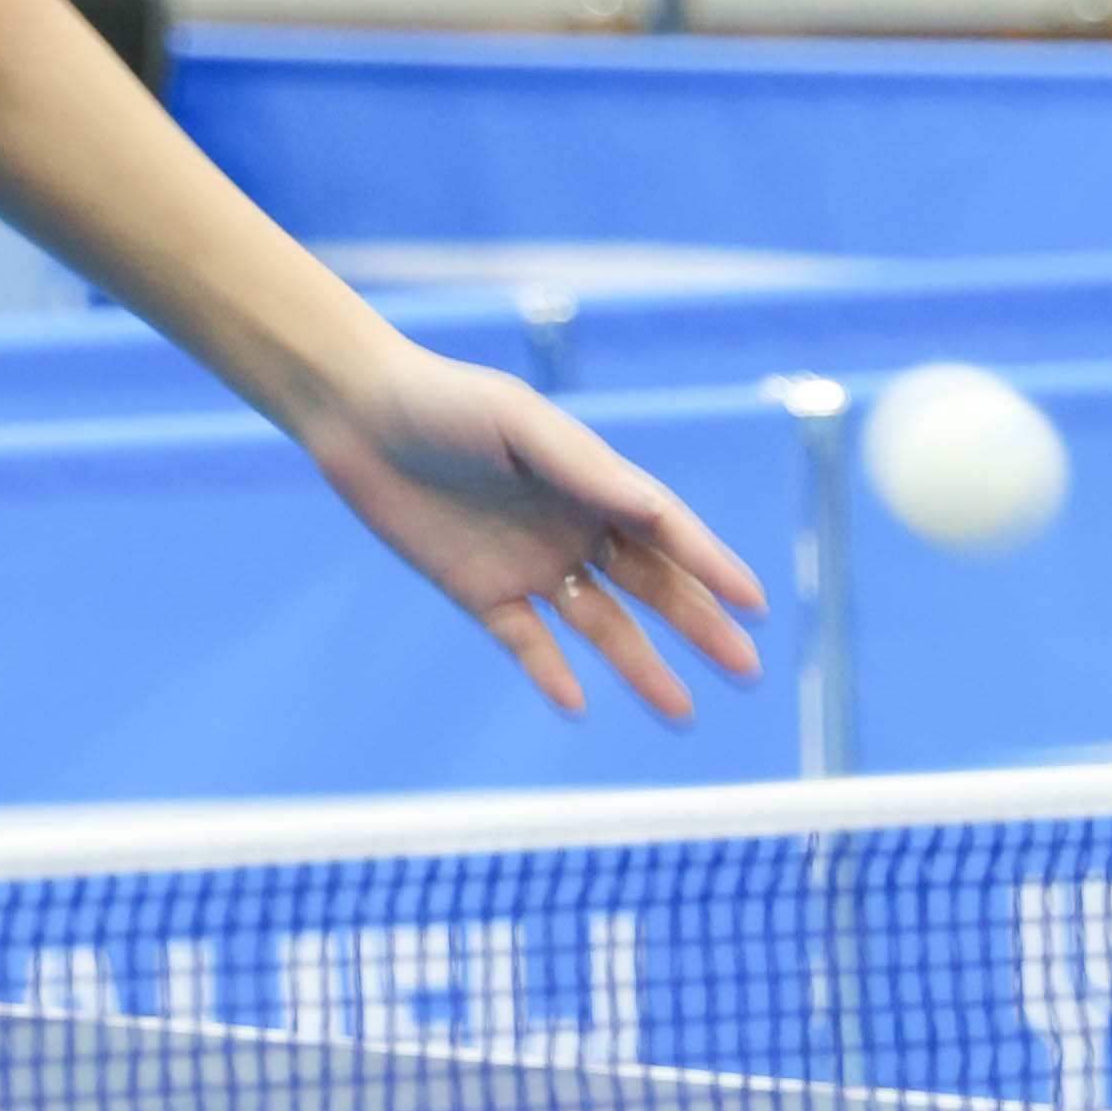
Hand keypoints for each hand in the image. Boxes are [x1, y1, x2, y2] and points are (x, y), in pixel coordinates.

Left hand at [290, 346, 767, 722]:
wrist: (357, 413)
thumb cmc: (445, 401)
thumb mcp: (521, 423)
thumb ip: (588, 468)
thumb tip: (657, 511)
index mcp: (591, 480)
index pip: (666, 531)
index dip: (710, 566)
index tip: (754, 604)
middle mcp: (572, 526)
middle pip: (649, 585)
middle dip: (698, 624)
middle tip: (746, 667)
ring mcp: (529, 563)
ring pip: (600, 625)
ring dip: (640, 665)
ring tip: (683, 709)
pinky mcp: (480, 591)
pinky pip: (527, 642)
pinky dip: (552, 672)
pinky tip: (578, 701)